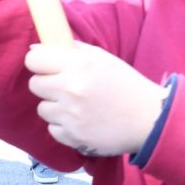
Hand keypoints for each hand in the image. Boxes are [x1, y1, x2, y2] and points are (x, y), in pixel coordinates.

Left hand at [25, 42, 168, 156]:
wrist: (150, 119)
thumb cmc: (125, 85)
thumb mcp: (102, 58)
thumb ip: (70, 50)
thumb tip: (35, 48)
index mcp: (79, 64)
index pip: (34, 60)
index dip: (38, 63)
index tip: (44, 67)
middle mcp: (72, 88)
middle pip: (35, 85)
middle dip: (47, 85)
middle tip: (64, 88)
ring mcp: (71, 114)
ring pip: (42, 109)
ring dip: (56, 108)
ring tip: (77, 107)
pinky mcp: (74, 136)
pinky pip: (53, 129)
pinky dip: (64, 126)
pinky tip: (82, 121)